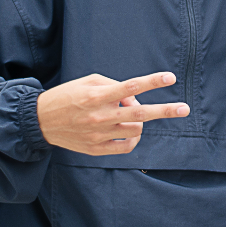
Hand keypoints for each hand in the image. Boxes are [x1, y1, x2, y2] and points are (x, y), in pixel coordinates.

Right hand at [36, 72, 189, 155]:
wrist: (40, 122)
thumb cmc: (68, 96)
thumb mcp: (88, 82)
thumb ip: (114, 86)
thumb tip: (135, 98)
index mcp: (96, 95)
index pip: (130, 86)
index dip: (152, 81)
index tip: (171, 78)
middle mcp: (99, 116)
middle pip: (140, 114)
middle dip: (165, 110)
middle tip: (185, 109)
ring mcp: (98, 134)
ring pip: (135, 130)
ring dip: (140, 121)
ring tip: (130, 115)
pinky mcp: (96, 149)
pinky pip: (125, 146)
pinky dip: (133, 139)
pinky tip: (129, 132)